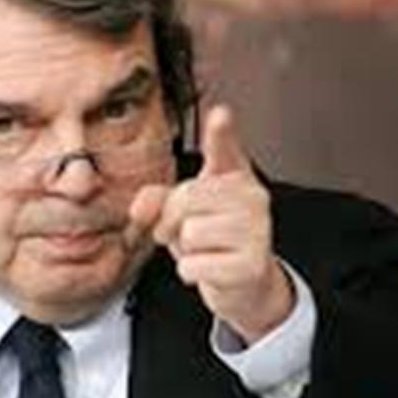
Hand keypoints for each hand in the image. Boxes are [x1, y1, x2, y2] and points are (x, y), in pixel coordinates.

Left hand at [129, 105, 293, 344]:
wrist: (244, 284)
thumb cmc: (211, 240)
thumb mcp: (182, 213)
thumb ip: (157, 200)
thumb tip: (139, 207)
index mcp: (234, 177)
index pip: (226, 149)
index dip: (221, 132)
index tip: (220, 113)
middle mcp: (253, 198)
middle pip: (186, 198)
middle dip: (172, 221)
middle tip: (182, 233)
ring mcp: (258, 230)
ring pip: (190, 232)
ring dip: (185, 249)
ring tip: (204, 251)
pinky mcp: (252, 264)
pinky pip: (194, 264)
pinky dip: (191, 272)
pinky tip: (210, 269)